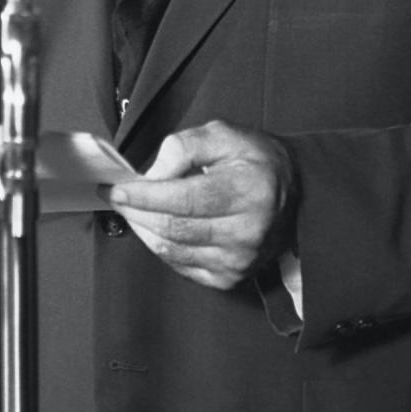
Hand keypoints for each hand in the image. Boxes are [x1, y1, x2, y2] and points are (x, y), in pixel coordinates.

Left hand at [108, 119, 298, 290]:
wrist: (293, 193)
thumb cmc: (256, 161)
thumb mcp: (224, 134)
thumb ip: (185, 146)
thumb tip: (152, 174)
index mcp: (248, 191)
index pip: (184, 199)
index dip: (145, 196)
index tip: (117, 188)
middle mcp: (246, 232)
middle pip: (173, 227)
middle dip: (136, 211)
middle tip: (118, 197)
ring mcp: (239, 260)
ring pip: (171, 250)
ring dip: (144, 229)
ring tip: (133, 209)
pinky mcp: (231, 277)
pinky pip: (181, 265)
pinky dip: (161, 246)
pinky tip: (156, 226)